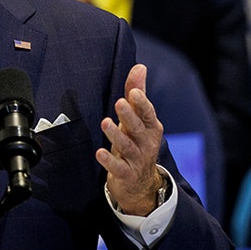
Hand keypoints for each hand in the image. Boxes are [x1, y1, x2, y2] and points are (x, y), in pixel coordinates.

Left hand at [96, 64, 165, 215]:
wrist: (140, 182)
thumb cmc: (136, 142)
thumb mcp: (138, 119)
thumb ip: (137, 93)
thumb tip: (140, 66)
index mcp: (151, 127)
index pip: (148, 113)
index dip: (141, 103)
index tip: (133, 92)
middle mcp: (146, 143)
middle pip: (137, 128)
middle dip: (129, 115)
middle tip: (119, 102)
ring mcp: (137, 160)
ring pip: (127, 147)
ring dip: (116, 135)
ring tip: (105, 122)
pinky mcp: (126, 174)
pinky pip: (118, 168)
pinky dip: (109, 161)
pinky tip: (99, 153)